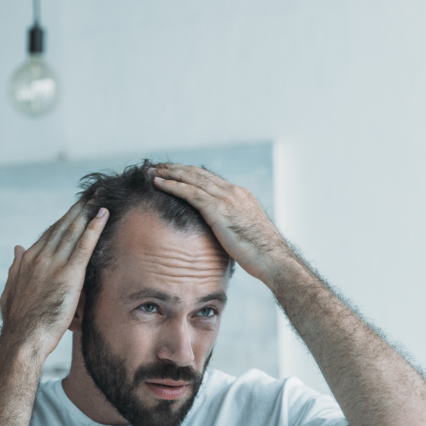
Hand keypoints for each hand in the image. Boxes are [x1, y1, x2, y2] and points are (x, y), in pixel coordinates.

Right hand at [0, 201, 107, 359]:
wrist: (23, 338)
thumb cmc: (18, 321)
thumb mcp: (11, 290)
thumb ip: (15, 267)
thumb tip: (16, 248)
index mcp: (28, 260)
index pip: (49, 234)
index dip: (63, 220)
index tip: (74, 210)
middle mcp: (40, 256)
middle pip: (62, 227)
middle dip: (77, 209)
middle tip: (90, 194)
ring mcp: (54, 263)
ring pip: (74, 230)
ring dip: (88, 211)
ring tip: (99, 197)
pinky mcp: (68, 273)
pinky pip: (84, 245)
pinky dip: (94, 227)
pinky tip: (103, 214)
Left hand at [149, 164, 294, 285]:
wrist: (273, 259)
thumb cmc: (261, 253)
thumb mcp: (244, 232)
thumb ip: (230, 225)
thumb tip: (217, 233)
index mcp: (239, 195)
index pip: (209, 179)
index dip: (188, 174)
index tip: (173, 172)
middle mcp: (233, 192)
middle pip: (198, 173)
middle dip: (175, 168)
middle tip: (157, 166)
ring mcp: (227, 199)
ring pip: (192, 178)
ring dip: (169, 173)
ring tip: (152, 171)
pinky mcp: (219, 210)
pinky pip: (190, 193)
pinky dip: (172, 186)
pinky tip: (158, 184)